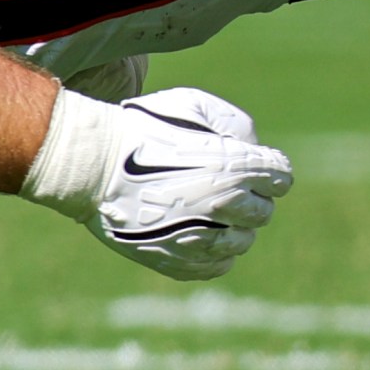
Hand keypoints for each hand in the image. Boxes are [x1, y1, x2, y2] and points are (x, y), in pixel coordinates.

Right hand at [20, 85, 291, 280]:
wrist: (90, 167)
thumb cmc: (139, 129)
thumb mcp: (189, 104)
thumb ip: (232, 123)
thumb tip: (255, 147)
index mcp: (233, 166)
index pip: (280, 177)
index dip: (268, 169)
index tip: (252, 166)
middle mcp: (224, 205)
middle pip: (263, 212)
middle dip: (250, 198)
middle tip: (221, 186)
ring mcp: (202, 239)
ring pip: (242, 242)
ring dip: (232, 227)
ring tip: (204, 211)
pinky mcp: (181, 263)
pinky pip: (217, 266)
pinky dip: (213, 252)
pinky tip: (194, 234)